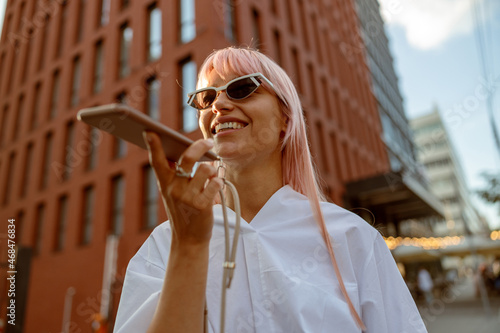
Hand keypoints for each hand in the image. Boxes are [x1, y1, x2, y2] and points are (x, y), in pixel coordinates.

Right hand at [143, 131, 222, 245]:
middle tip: (208, 142)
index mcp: (165, 184)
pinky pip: (215, 183)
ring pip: (206, 169)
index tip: (150, 131)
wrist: (189, 240)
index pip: (157, 161)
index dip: (154, 146)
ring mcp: (188, 197)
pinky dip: (218, 182)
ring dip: (212, 170)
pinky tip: (216, 187)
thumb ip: (177, 175)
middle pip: (188, 158)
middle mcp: (174, 189)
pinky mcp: (202, 205)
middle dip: (200, 146)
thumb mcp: (174, 193)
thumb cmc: (184, 211)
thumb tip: (188, 150)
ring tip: (211, 178)